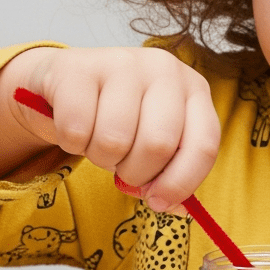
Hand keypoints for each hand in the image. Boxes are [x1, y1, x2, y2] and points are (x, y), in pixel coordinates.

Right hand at [0, 46, 219, 209]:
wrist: (64, 83)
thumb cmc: (118, 117)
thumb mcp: (152, 141)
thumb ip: (170, 174)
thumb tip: (177, 207)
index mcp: (193, 89)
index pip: (204, 145)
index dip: (182, 182)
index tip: (158, 202)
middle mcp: (163, 69)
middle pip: (158, 145)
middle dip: (135, 172)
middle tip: (121, 166)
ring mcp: (121, 62)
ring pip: (114, 140)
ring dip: (100, 157)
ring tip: (97, 140)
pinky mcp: (78, 67)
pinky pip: (76, 129)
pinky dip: (70, 142)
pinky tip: (73, 127)